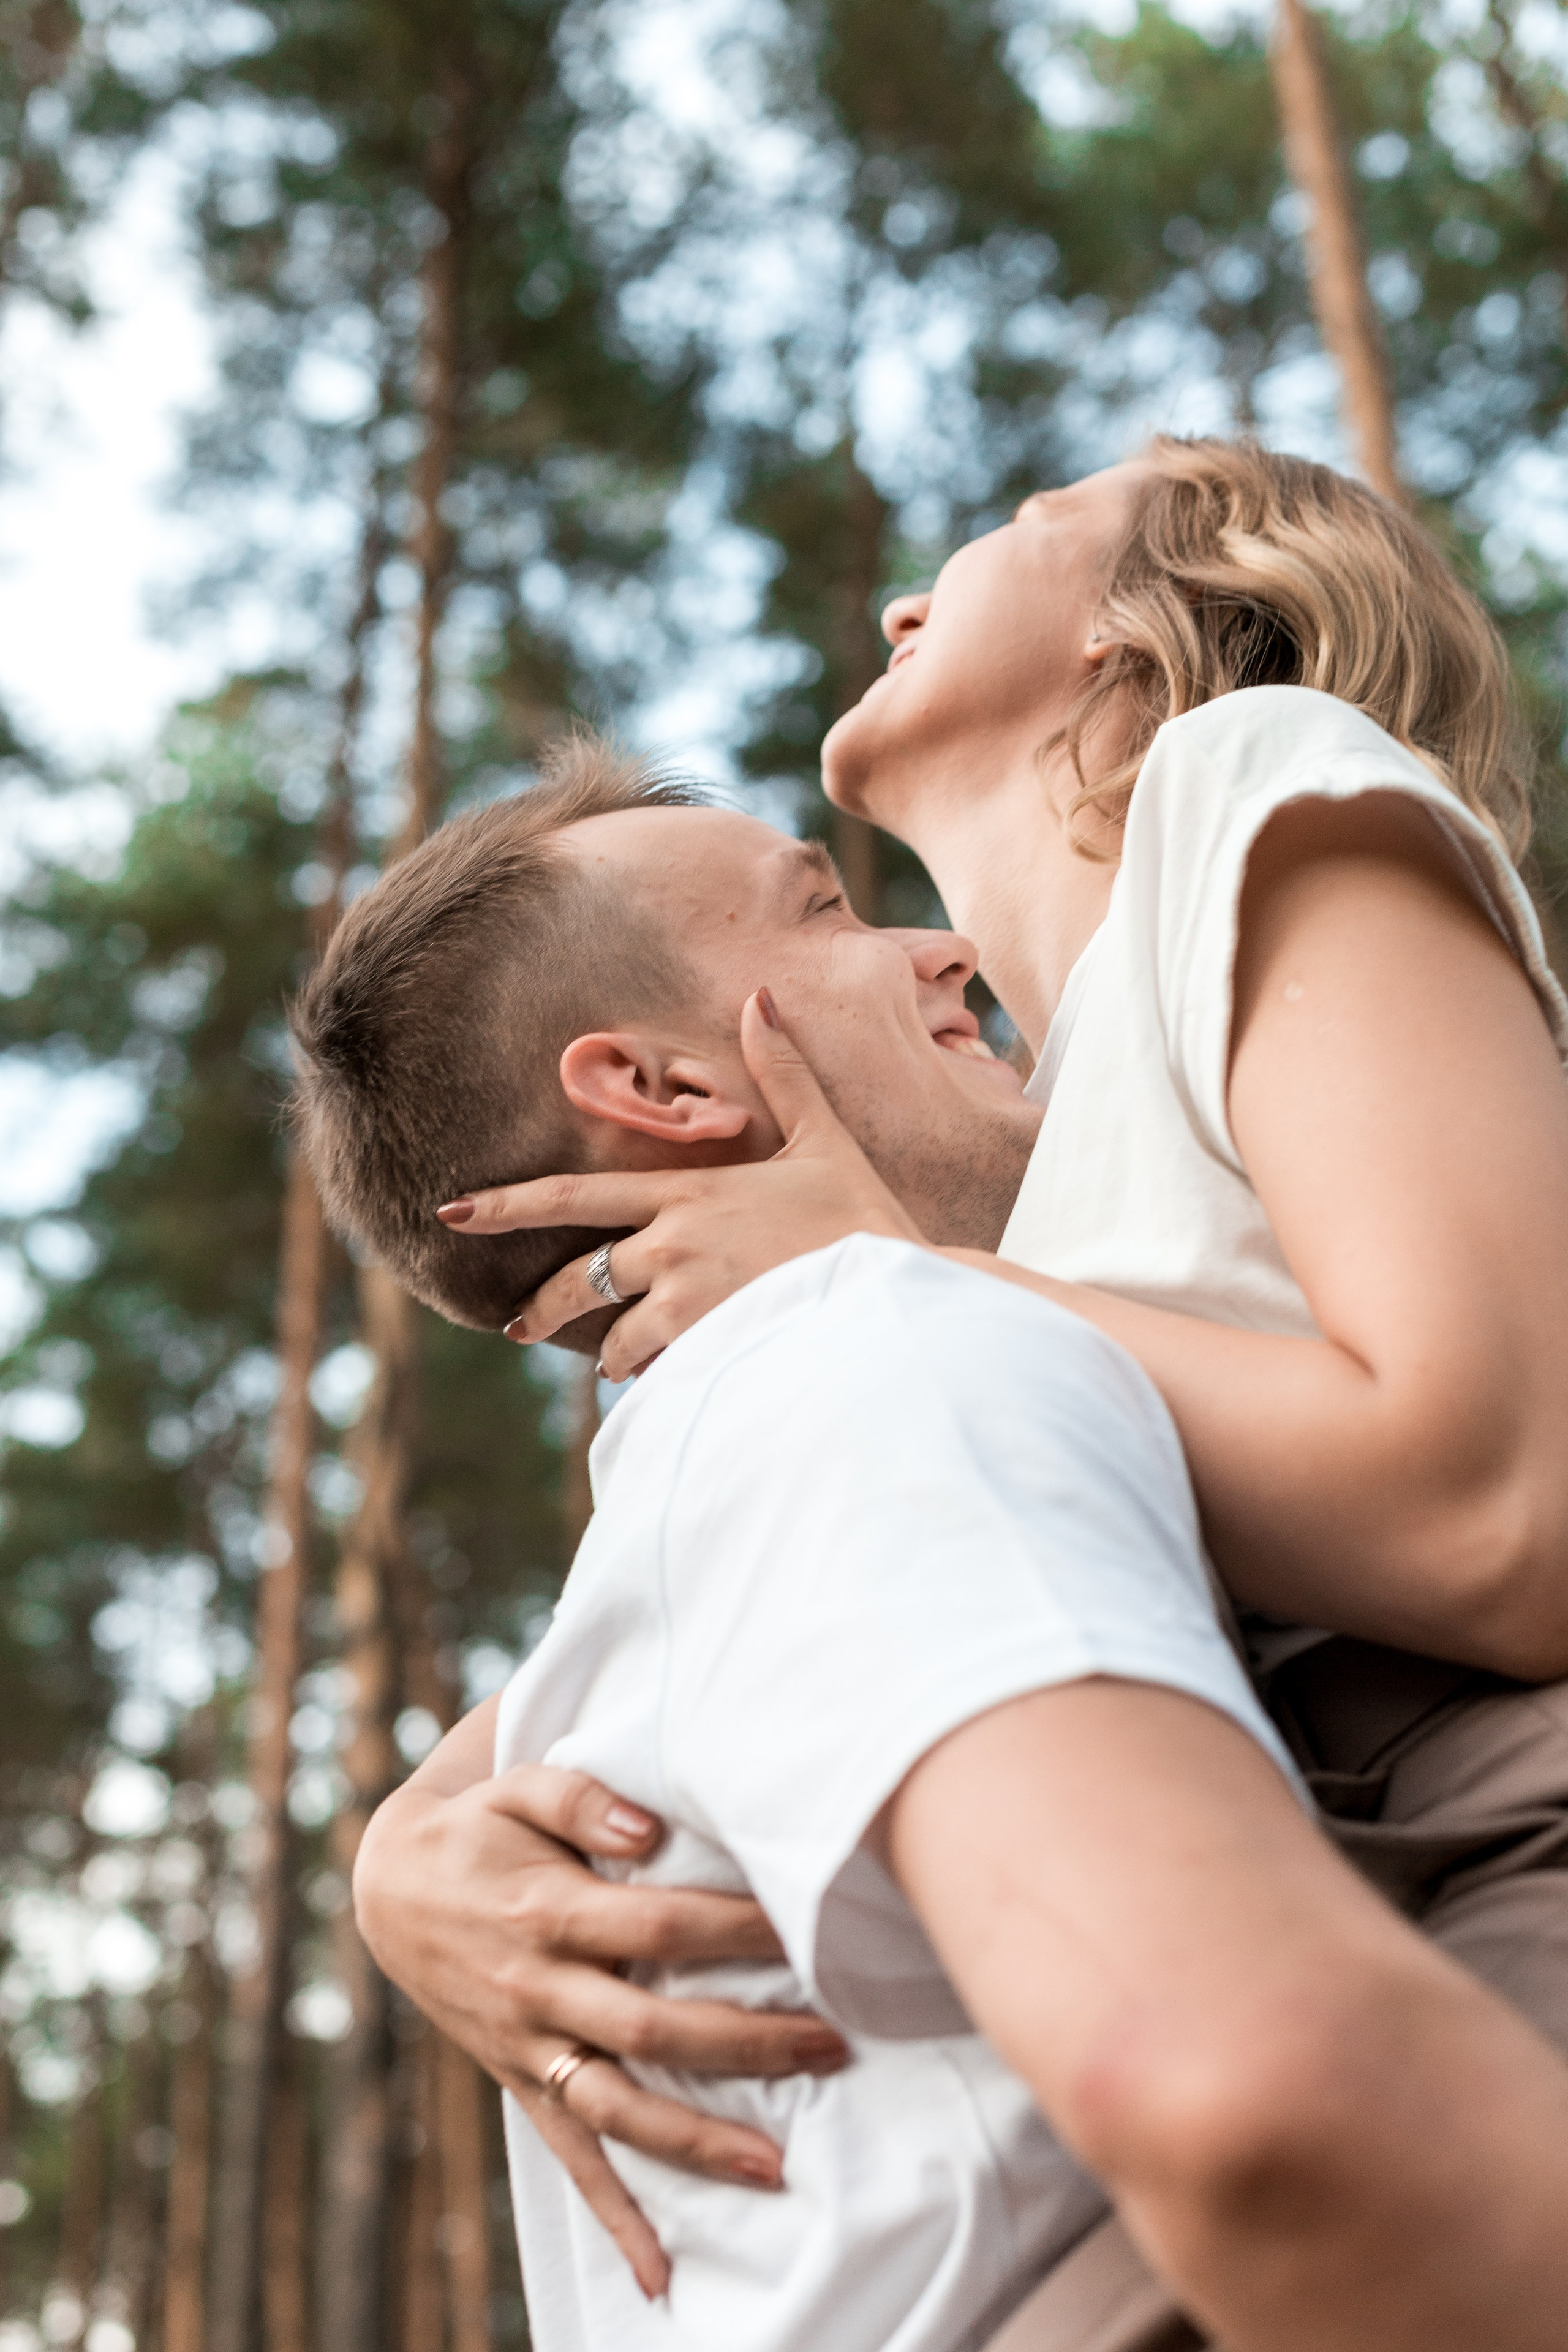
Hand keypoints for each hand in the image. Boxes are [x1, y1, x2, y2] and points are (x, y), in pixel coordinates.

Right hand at [353, 1756, 849, 2298]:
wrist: (389, 1887)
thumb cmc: (479, 1828)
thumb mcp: (520, 1788)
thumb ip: (584, 1799)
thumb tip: (649, 1828)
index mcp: (547, 1913)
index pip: (658, 1927)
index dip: (733, 1929)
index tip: (804, 1930)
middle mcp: (538, 1990)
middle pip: (652, 2030)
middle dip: (745, 2043)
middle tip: (832, 2047)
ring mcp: (528, 2046)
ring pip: (617, 2110)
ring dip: (694, 2145)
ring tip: (775, 2168)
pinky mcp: (520, 2082)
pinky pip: (569, 2158)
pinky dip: (613, 2217)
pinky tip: (660, 2272)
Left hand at [440, 988, 920, 1379]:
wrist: (899, 1289)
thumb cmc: (863, 1215)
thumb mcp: (822, 1137)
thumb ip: (783, 1072)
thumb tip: (761, 998)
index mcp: (687, 1192)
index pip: (574, 1195)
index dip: (506, 1205)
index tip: (452, 1213)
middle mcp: (675, 1244)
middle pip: (579, 1279)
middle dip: (542, 1308)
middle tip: (518, 1325)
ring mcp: (689, 1299)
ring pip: (615, 1335)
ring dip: (614, 1353)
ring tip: (623, 1365)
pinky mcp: (711, 1346)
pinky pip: (658, 1372)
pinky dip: (659, 1379)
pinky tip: (677, 1384)